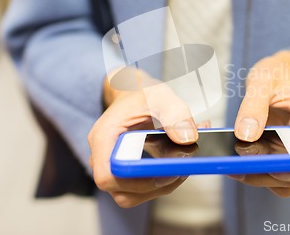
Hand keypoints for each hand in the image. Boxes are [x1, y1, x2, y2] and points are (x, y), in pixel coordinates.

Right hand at [88, 68, 199, 207]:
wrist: (134, 94)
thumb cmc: (142, 95)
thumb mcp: (161, 96)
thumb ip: (176, 114)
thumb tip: (187, 140)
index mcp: (104, 137)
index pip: (108, 176)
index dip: (137, 181)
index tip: (165, 171)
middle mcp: (102, 157)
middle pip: (122, 192)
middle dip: (155, 186)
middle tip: (181, 170)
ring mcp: (112, 168)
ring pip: (132, 195)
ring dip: (161, 187)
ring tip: (184, 166)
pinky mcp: (125, 173)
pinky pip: (140, 189)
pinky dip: (162, 182)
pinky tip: (179, 164)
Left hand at [232, 51, 289, 196]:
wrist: (274, 73)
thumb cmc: (276, 72)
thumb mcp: (262, 80)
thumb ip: (253, 105)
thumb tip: (245, 136)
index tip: (280, 168)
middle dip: (274, 176)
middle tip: (240, 168)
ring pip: (289, 179)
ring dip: (262, 178)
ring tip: (233, 167)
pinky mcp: (283, 154)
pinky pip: (275, 174)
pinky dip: (256, 173)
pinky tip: (236, 162)